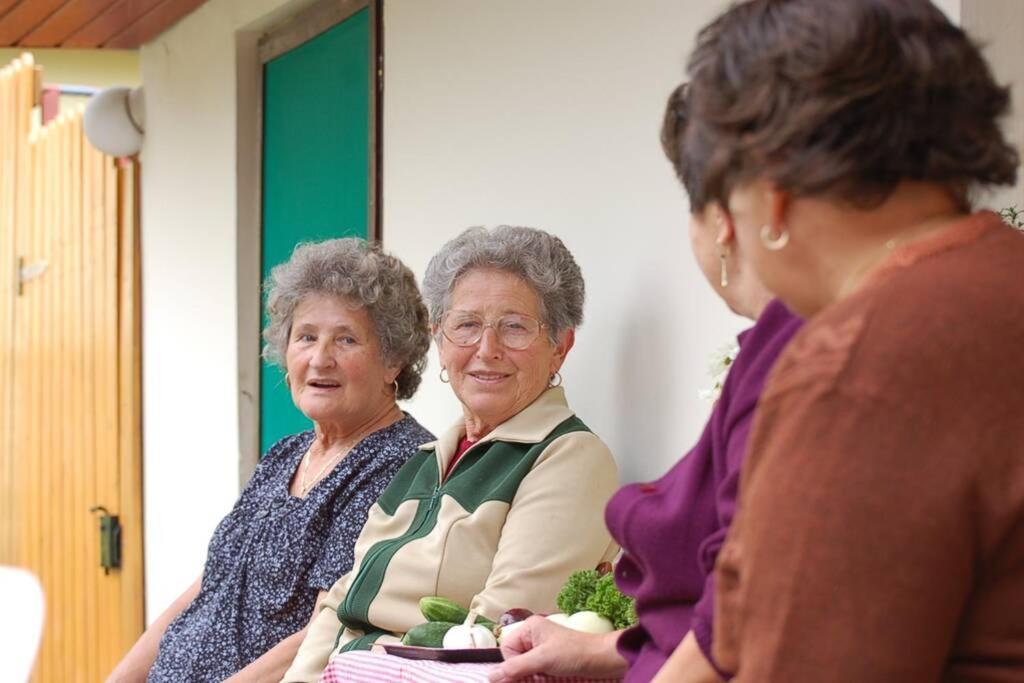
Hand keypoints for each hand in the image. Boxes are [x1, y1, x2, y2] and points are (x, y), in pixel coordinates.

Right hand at [488, 616, 625, 681]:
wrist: (604, 660)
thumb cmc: (575, 654)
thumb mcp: (542, 660)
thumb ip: (515, 668)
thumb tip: (490, 677)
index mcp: (530, 628)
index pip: (507, 649)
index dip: (513, 664)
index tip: (527, 672)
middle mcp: (534, 636)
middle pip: (514, 659)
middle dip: (522, 673)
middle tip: (536, 677)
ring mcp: (543, 649)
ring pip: (525, 668)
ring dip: (531, 677)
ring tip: (545, 678)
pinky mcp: (552, 661)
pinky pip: (535, 671)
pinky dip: (538, 678)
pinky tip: (547, 679)